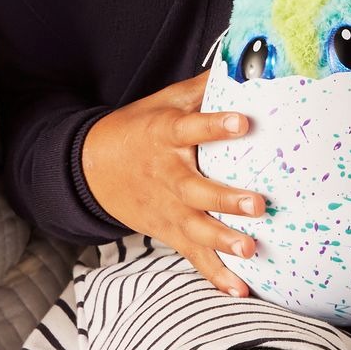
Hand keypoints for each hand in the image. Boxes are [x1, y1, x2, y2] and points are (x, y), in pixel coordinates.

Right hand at [82, 68, 264, 297]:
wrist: (92, 169)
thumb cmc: (139, 128)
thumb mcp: (164, 101)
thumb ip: (202, 87)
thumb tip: (242, 60)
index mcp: (166, 136)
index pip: (193, 127)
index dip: (216, 125)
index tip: (243, 121)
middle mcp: (168, 175)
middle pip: (199, 189)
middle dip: (227, 198)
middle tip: (258, 204)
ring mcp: (168, 209)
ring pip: (197, 228)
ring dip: (224, 240)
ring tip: (250, 248)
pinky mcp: (169, 232)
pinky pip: (194, 256)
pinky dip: (216, 275)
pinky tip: (241, 289)